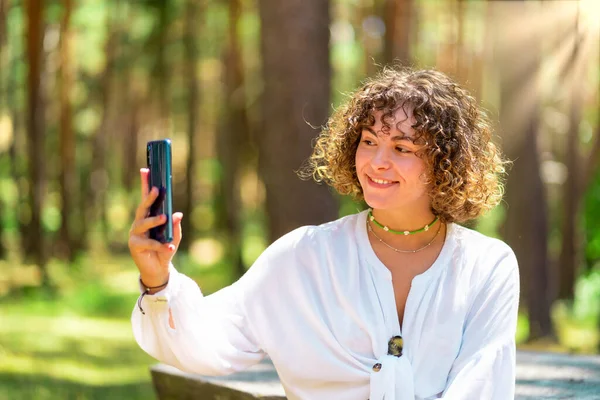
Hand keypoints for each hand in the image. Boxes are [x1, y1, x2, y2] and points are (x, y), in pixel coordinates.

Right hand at [128, 168, 182, 287]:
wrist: (159, 270)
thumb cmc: (165, 249)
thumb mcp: (174, 237)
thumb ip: (175, 226)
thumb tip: (177, 215)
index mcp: (148, 218)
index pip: (146, 199)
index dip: (145, 185)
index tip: (146, 170)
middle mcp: (139, 224)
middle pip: (142, 208)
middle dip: (149, 198)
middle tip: (156, 190)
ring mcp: (135, 235)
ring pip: (144, 224)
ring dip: (155, 220)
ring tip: (165, 218)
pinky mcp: (135, 246)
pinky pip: (150, 243)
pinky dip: (161, 246)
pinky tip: (170, 247)